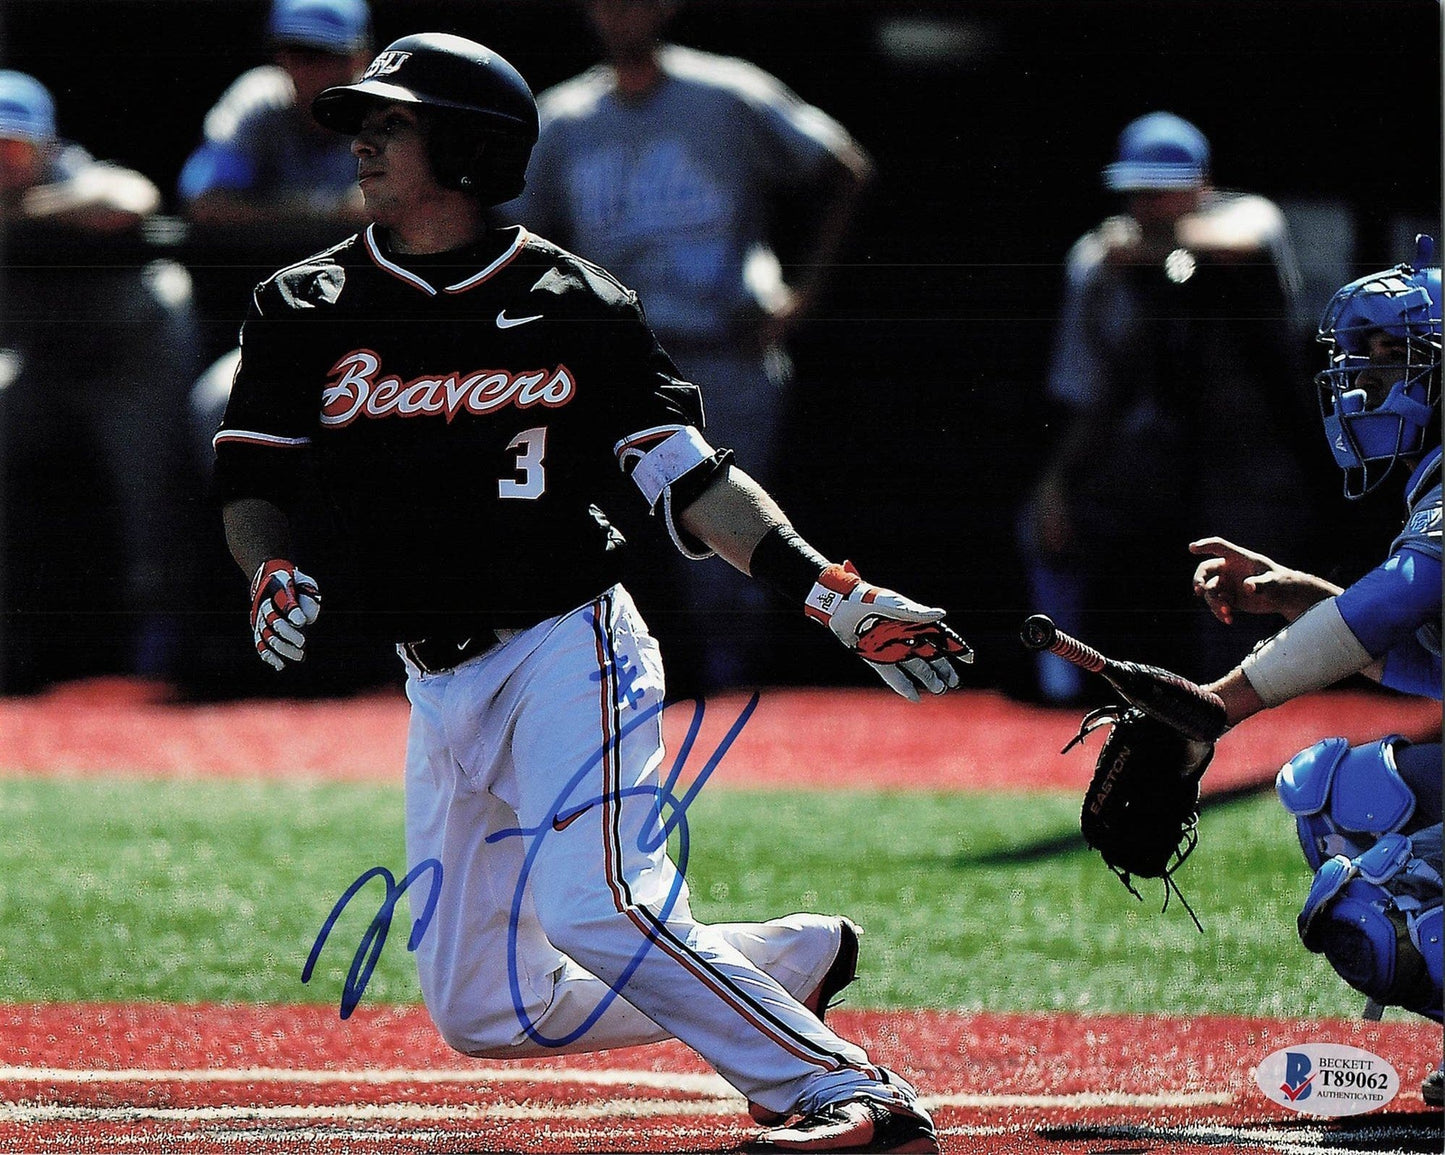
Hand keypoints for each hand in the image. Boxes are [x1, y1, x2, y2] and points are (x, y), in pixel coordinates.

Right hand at [249, 559, 320, 670]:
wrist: (273, 582)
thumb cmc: (295, 584)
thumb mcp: (305, 583)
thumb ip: (308, 598)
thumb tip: (306, 620)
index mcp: (276, 587)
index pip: (282, 600)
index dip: (291, 611)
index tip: (302, 622)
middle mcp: (263, 603)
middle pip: (272, 620)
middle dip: (287, 633)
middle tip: (302, 642)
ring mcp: (259, 618)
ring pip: (266, 635)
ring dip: (282, 648)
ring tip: (299, 655)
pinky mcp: (258, 630)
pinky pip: (260, 645)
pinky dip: (269, 656)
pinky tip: (281, 665)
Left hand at [805, 562, 972, 700]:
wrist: (840, 606)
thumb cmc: (869, 600)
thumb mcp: (894, 605)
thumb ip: (917, 613)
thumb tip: (942, 615)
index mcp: (913, 621)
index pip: (940, 636)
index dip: (955, 646)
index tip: (969, 658)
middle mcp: (905, 636)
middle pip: (930, 656)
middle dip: (944, 669)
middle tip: (955, 683)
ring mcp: (891, 648)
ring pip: (915, 667)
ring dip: (927, 679)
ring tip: (940, 690)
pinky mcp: (875, 657)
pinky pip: (892, 674)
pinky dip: (903, 685)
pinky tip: (914, 697)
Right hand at [1188, 537, 1338, 625]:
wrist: (1285, 598)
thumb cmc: (1282, 583)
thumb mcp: (1274, 582)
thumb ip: (1261, 583)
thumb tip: (1247, 587)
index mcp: (1238, 558)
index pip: (1218, 547)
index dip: (1204, 546)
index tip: (1192, 548)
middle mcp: (1229, 570)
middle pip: (1205, 570)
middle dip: (1199, 580)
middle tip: (1199, 590)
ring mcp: (1227, 585)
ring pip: (1210, 591)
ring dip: (1214, 602)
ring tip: (1226, 613)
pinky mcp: (1229, 599)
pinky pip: (1217, 605)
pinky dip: (1220, 612)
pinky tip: (1228, 620)